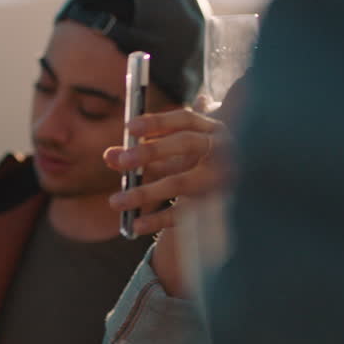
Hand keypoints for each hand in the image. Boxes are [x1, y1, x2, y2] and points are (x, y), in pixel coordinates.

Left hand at [104, 107, 231, 236]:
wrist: (233, 196)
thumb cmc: (191, 167)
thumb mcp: (168, 158)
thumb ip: (139, 153)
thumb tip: (109, 156)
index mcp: (209, 130)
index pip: (184, 118)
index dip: (157, 122)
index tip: (129, 127)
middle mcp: (219, 150)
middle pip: (186, 143)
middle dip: (152, 150)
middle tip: (122, 160)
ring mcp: (218, 179)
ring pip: (180, 183)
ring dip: (145, 192)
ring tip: (115, 201)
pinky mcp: (213, 207)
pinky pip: (182, 213)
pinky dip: (158, 219)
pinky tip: (136, 224)